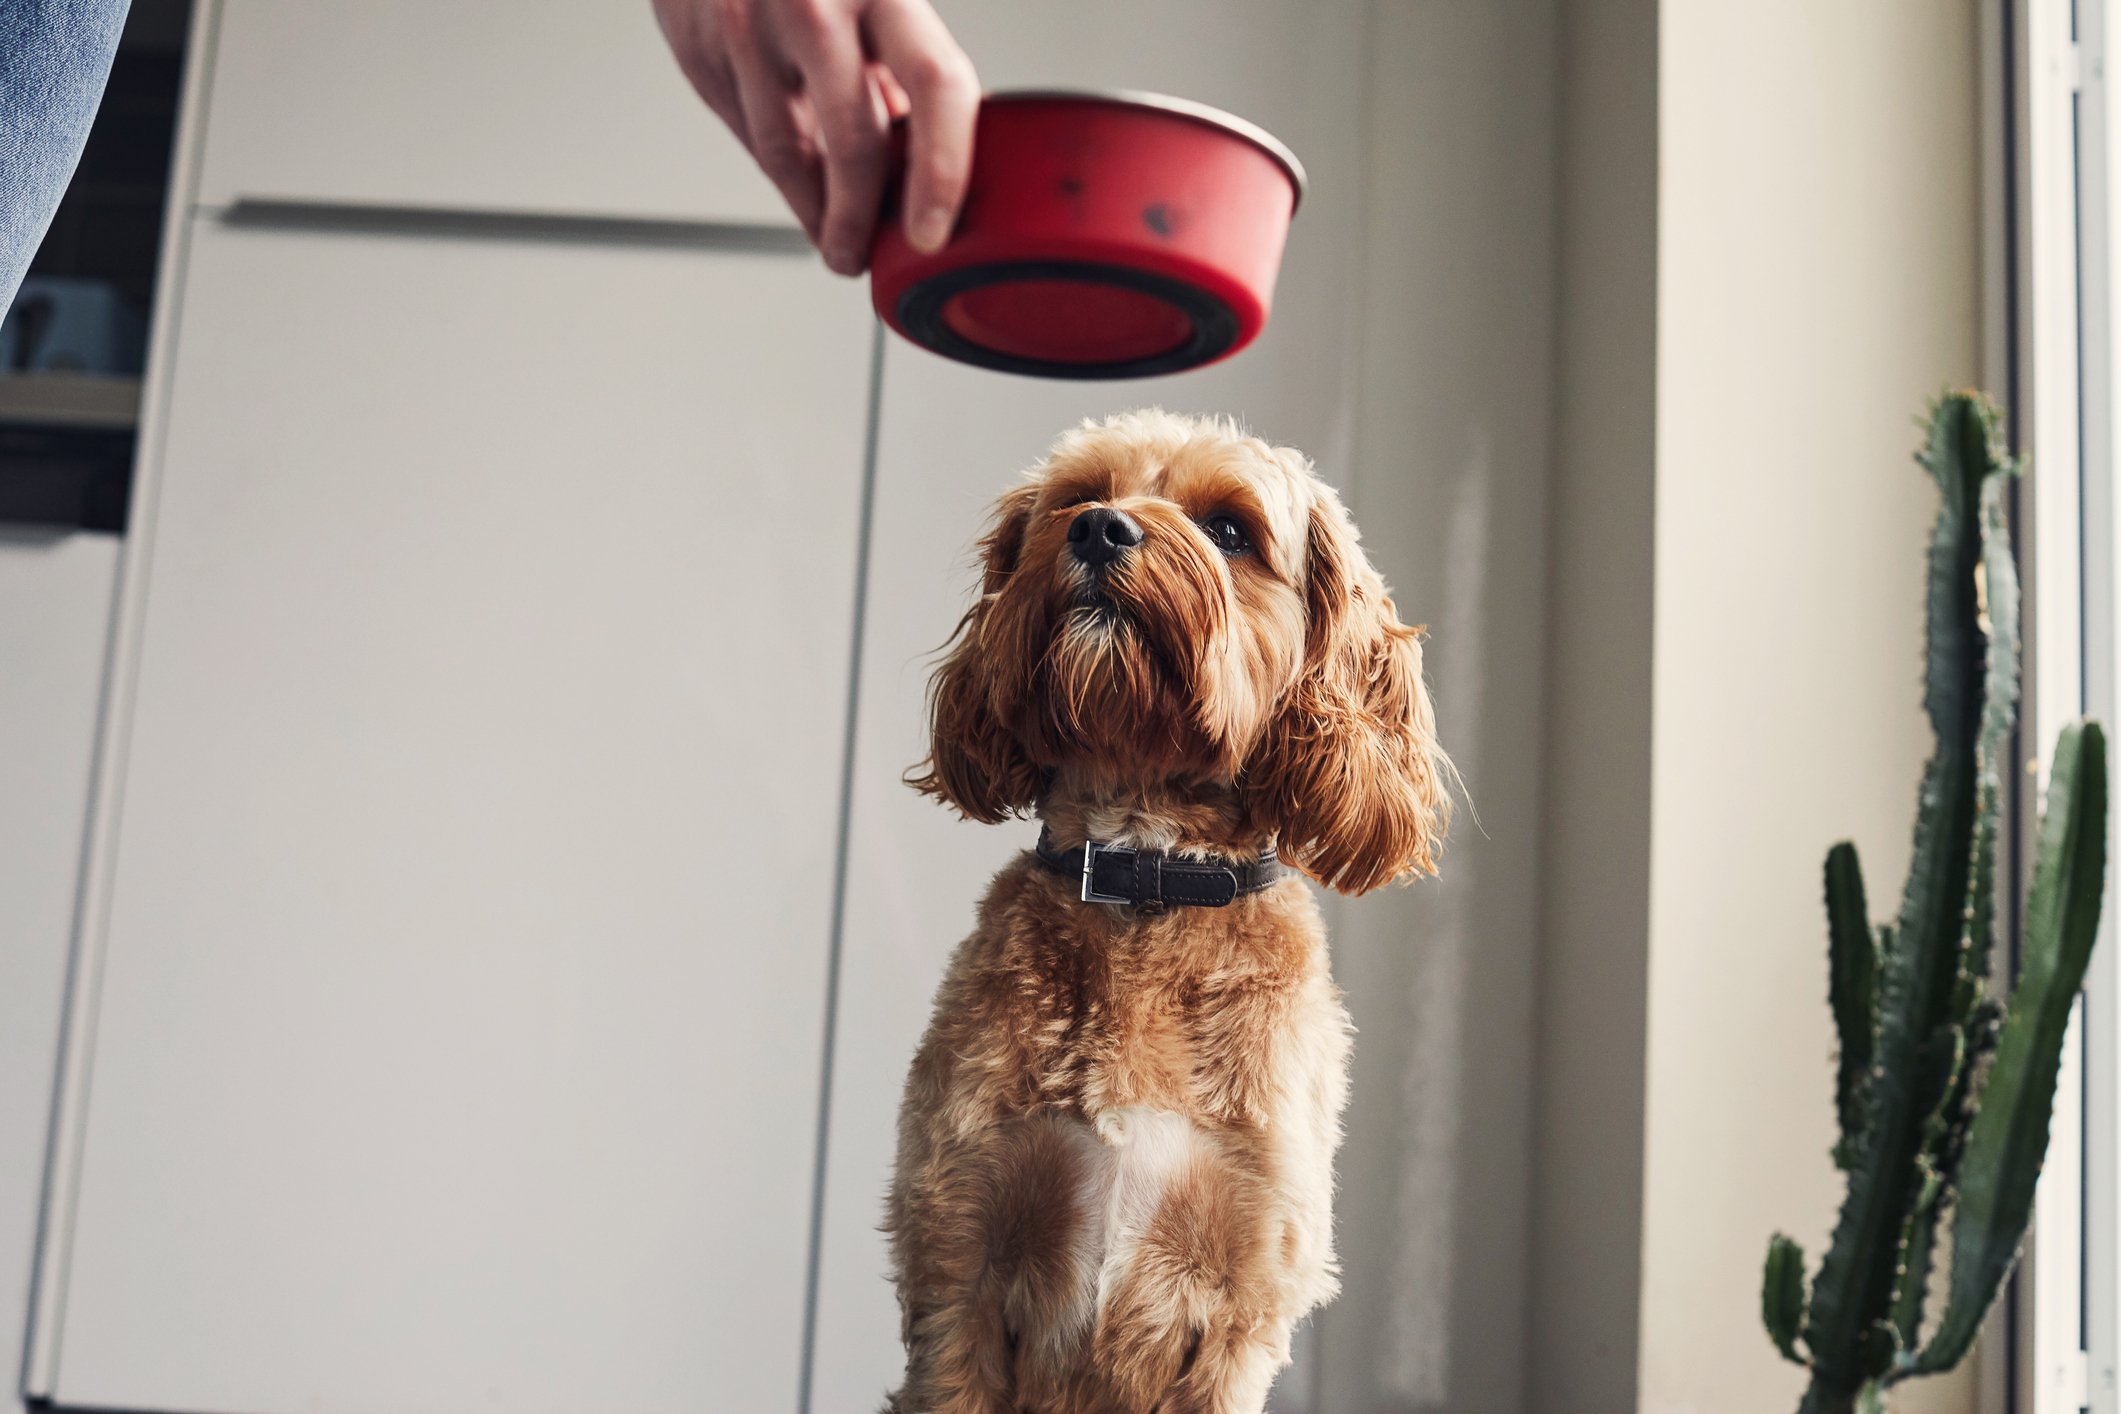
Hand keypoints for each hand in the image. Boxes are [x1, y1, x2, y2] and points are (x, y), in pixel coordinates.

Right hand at [654, 0, 979, 274]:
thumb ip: (897, 46)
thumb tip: (915, 138)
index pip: (937, 87)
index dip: (943, 171)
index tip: (932, 229)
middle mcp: (809, 2)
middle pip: (852, 144)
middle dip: (861, 220)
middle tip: (866, 254)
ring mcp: (743, 26)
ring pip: (786, 153)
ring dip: (813, 209)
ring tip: (830, 233)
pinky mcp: (696, 45)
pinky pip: (741, 128)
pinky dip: (772, 160)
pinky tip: (792, 171)